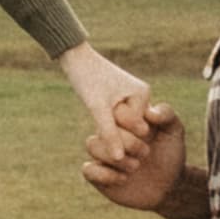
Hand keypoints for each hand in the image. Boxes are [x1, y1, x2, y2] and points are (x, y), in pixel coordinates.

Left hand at [59, 40, 153, 155]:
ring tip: (100, 126)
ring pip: (127, 129)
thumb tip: (119, 159)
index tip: (105, 123)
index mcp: (142, 94)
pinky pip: (120, 124)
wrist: (76, 59)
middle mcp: (142, 98)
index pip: (138, 129)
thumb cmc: (87, 79)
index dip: (120, 133)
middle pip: (136, 131)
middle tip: (103, 128)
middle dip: (120, 134)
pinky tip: (100, 126)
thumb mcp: (97, 107)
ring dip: (114, 132)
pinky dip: (110, 127)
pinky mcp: (123, 104)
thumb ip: (109, 133)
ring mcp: (134, 101)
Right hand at [78, 88, 181, 210]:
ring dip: (114, 158)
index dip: (129, 120)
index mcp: (125, 118)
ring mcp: (103, 153)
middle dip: (127, 142)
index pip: (115, 110)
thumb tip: (149, 112)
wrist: (168, 184)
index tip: (147, 132)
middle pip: (103, 129)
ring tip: (135, 167)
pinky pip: (88, 170)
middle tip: (146, 152)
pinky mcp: (99, 175)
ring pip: (92, 146)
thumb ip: (166, 115)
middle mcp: (110, 133)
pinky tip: (124, 178)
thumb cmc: (170, 153)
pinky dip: (105, 174)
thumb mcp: (174, 131)